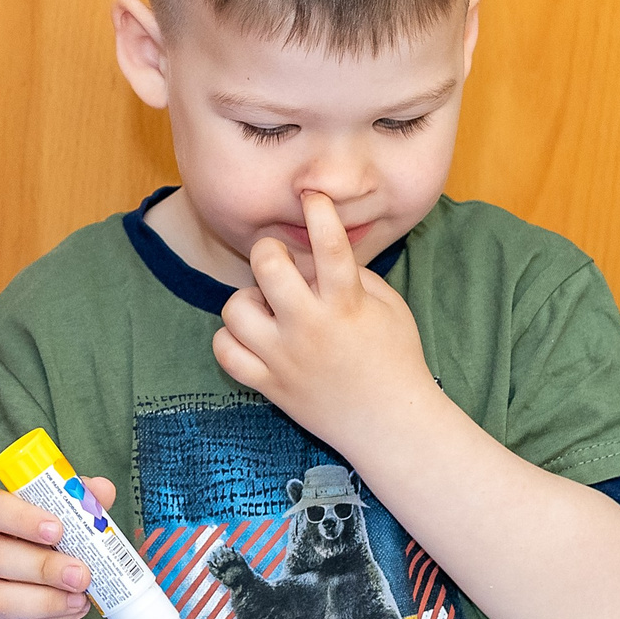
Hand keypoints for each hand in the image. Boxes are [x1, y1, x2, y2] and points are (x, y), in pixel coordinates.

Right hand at [0, 476, 115, 618]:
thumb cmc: (22, 548)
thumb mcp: (40, 524)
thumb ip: (71, 504)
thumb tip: (102, 489)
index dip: (22, 517)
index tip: (57, 529)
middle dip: (43, 566)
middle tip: (81, 573)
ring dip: (46, 600)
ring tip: (80, 596)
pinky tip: (73, 609)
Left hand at [213, 191, 435, 443]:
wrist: (390, 424)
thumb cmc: (395, 358)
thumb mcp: (389, 306)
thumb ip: (354, 275)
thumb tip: (314, 256)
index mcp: (346, 304)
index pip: (330, 245)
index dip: (319, 211)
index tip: (312, 194)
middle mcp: (310, 327)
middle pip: (266, 267)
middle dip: (268, 252)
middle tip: (279, 262)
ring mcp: (284, 358)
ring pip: (235, 309)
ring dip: (248, 300)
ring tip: (268, 309)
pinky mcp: (268, 385)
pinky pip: (224, 351)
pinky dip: (232, 339)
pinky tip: (253, 337)